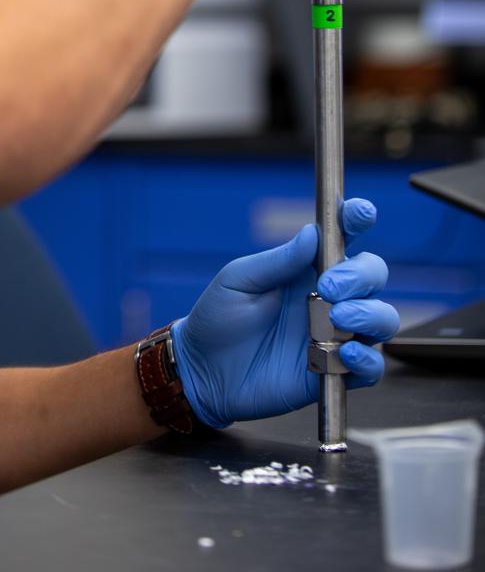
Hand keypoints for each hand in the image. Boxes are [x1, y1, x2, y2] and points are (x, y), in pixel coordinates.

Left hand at [169, 197, 399, 428]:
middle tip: (328, 287)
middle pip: (372, 274)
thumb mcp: (239, 281)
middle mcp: (328, 298)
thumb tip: (312, 233)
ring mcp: (335, 335)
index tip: (360, 213)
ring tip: (337, 319)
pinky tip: (345, 354)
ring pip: (382, 318)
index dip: (357, 220)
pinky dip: (367, 359)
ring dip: (370, 314)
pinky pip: (372, 366)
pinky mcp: (334, 371)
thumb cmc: (218, 318)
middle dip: (360, 275)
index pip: (343, 238)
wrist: (203, 372)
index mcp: (306, 269)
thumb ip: (277, 261)